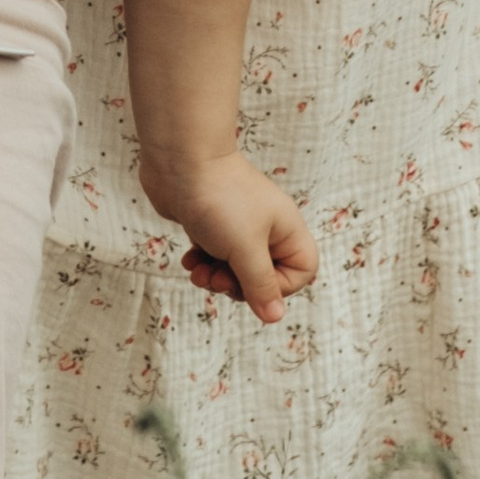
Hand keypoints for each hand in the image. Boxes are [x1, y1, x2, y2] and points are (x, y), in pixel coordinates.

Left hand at [141, 150, 319, 324]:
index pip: (300, 273)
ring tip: (199, 272)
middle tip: (218, 279)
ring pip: (235, 270)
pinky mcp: (212, 224)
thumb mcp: (245, 249)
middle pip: (264, 277)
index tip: (252, 284)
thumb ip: (261, 286)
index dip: (279, 288)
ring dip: (216, 278)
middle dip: (238, 286)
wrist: (179, 160)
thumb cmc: (219, 200)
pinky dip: (203, 264)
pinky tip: (189, 260)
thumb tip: (275, 317)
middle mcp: (266, 227)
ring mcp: (237, 225)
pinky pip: (214, 257)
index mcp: (285, 229)